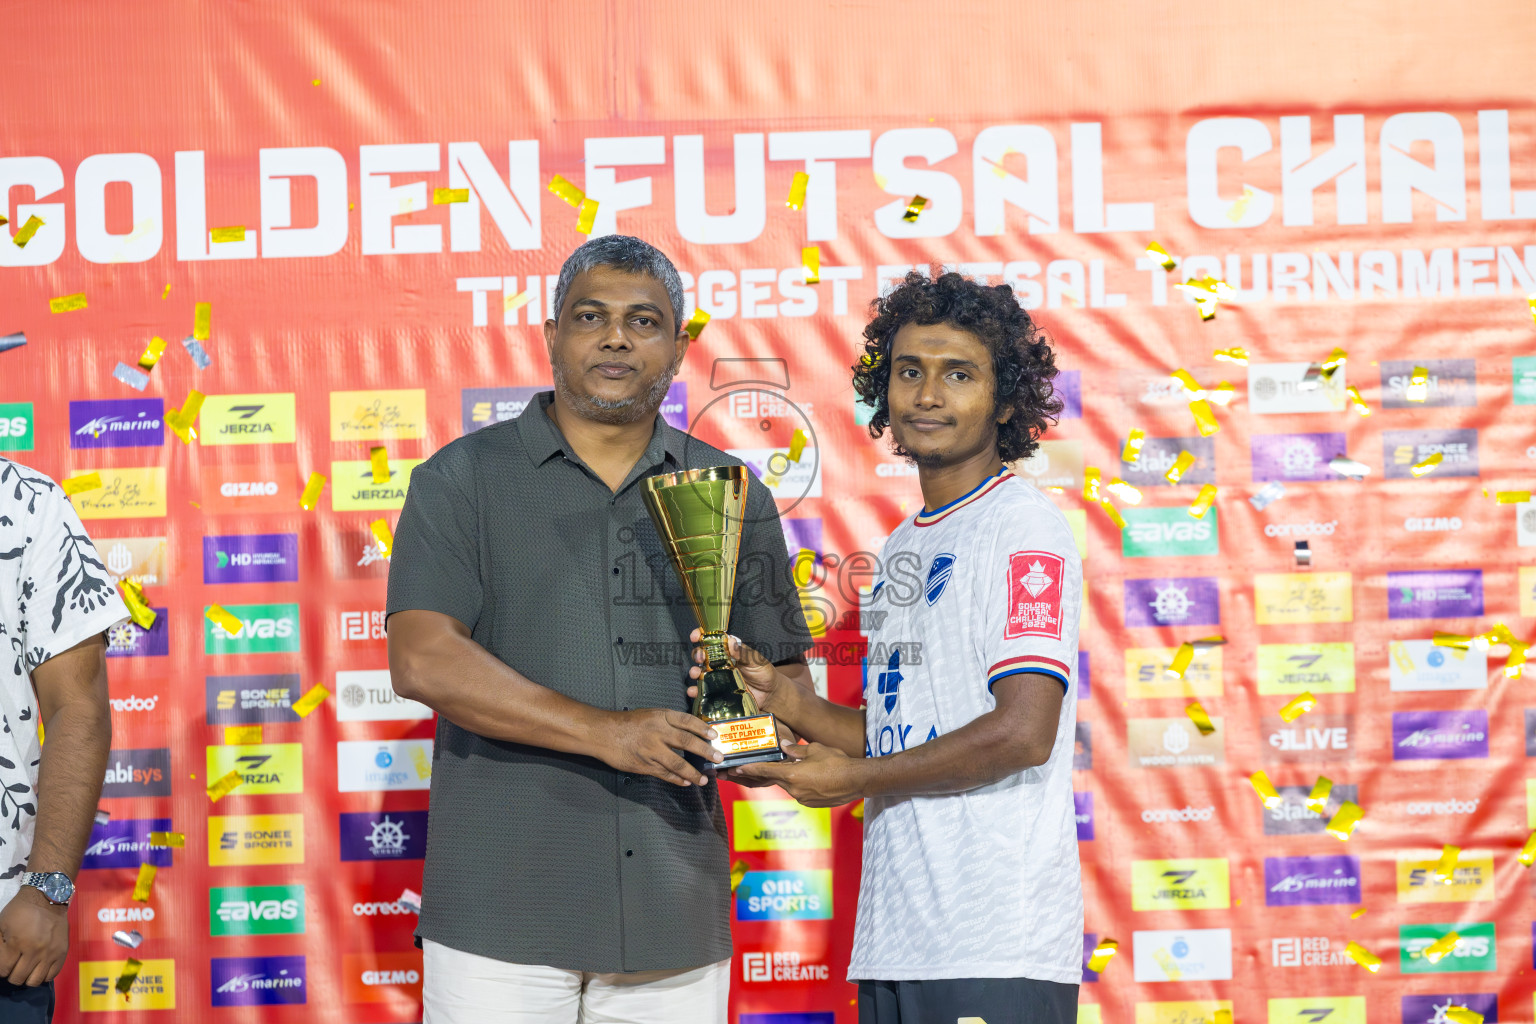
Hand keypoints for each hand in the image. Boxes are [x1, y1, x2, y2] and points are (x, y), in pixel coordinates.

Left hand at [0, 886, 68, 985]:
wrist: (49, 899)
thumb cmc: (21, 911)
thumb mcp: (1, 925)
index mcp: (16, 943)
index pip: (3, 970)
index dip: (1, 969)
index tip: (4, 962)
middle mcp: (34, 951)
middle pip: (18, 978)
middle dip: (12, 974)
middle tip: (14, 965)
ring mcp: (50, 953)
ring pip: (34, 981)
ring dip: (27, 977)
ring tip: (27, 967)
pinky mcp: (62, 953)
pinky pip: (51, 975)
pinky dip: (42, 975)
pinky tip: (39, 966)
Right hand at [599, 708, 721, 786]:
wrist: (604, 734)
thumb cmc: (627, 723)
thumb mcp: (650, 714)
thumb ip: (668, 722)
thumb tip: (689, 731)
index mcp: (661, 717)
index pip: (687, 721)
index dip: (702, 728)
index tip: (714, 735)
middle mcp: (658, 733)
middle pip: (687, 742)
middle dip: (705, 751)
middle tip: (718, 758)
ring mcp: (652, 750)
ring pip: (677, 764)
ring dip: (693, 773)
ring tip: (704, 780)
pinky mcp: (644, 765)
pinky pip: (664, 774)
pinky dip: (677, 779)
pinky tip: (686, 782)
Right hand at [687, 629, 782, 713]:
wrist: (769, 694)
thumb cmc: (763, 672)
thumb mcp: (756, 660)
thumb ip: (743, 652)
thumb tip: (731, 641)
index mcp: (728, 650)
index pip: (712, 640)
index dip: (701, 636)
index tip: (695, 636)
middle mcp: (719, 662)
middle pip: (702, 655)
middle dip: (697, 654)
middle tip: (701, 658)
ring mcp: (717, 677)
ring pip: (699, 672)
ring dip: (694, 671)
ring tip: (695, 674)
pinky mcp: (717, 692)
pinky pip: (703, 690)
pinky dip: (695, 690)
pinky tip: (694, 691)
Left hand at [727, 742, 865, 806]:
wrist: (856, 781)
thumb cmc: (837, 762)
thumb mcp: (815, 749)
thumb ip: (796, 750)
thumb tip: (784, 748)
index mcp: (792, 775)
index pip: (765, 771)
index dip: (750, 768)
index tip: (736, 768)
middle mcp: (794, 789)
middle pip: (775, 779)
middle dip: (766, 773)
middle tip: (754, 768)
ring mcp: (802, 798)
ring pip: (788, 786)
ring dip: (787, 777)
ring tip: (797, 769)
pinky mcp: (811, 803)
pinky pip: (799, 792)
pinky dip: (799, 784)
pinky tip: (809, 777)